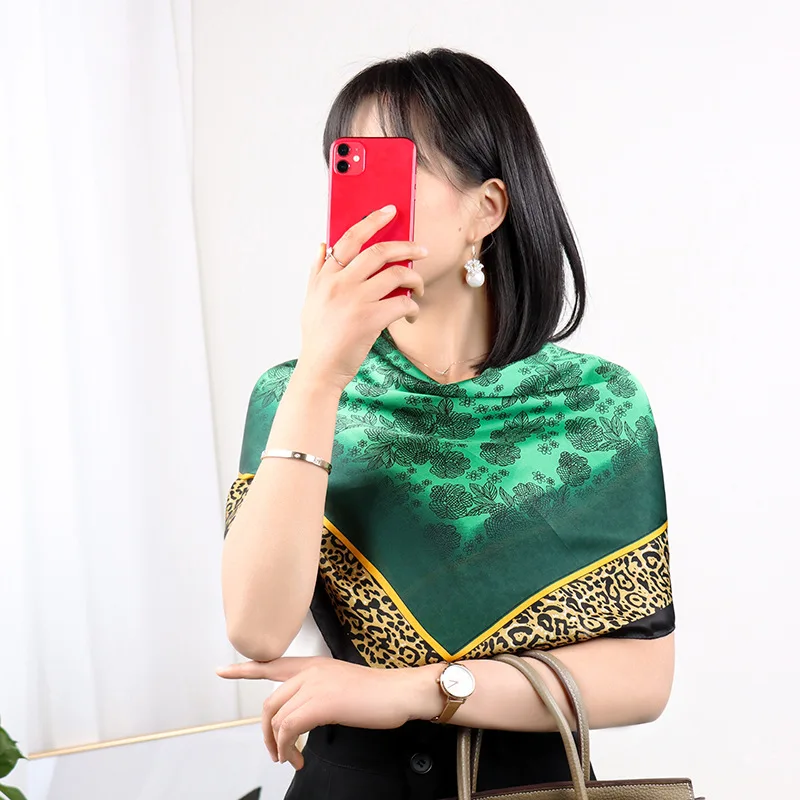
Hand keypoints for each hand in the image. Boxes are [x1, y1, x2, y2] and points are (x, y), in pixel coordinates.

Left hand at [215, 656, 439, 769]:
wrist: (399, 692)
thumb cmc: (377, 694)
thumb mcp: (341, 685)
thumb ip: (318, 691)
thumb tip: (304, 712)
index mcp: (314, 664)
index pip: (272, 664)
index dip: (245, 669)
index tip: (222, 670)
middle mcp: (310, 670)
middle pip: (270, 702)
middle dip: (267, 732)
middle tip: (277, 753)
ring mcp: (315, 685)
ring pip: (278, 718)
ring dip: (280, 746)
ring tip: (292, 759)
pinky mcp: (321, 703)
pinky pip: (290, 729)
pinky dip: (289, 748)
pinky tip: (299, 758)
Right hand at [298, 205, 427, 392]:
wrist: (320, 369)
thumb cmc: (318, 337)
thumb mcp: (310, 300)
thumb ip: (317, 271)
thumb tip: (322, 245)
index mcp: (326, 276)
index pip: (350, 238)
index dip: (372, 221)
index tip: (389, 212)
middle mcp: (339, 284)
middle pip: (379, 252)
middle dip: (406, 247)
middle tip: (421, 251)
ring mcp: (355, 301)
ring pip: (396, 275)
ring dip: (414, 280)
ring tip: (418, 288)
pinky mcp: (370, 320)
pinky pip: (402, 303)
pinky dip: (412, 307)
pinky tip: (411, 314)